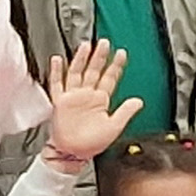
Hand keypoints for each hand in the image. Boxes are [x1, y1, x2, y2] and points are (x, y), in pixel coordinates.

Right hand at [42, 40, 140, 163]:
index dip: (116, 66)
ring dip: (81, 59)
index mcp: (100, 101)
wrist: (72, 153)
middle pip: (94, 71)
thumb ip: (125, 112)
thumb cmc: (91, 143)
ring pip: (77, 73)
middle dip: (100, 57)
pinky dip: (56, 72)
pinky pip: (57, 84)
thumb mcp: (114, 127)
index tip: (121, 54)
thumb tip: (139, 101)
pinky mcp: (60, 102)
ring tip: (86, 46)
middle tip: (104, 43)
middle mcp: (87, 96)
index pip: (109, 78)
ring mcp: (73, 97)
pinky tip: (58, 60)